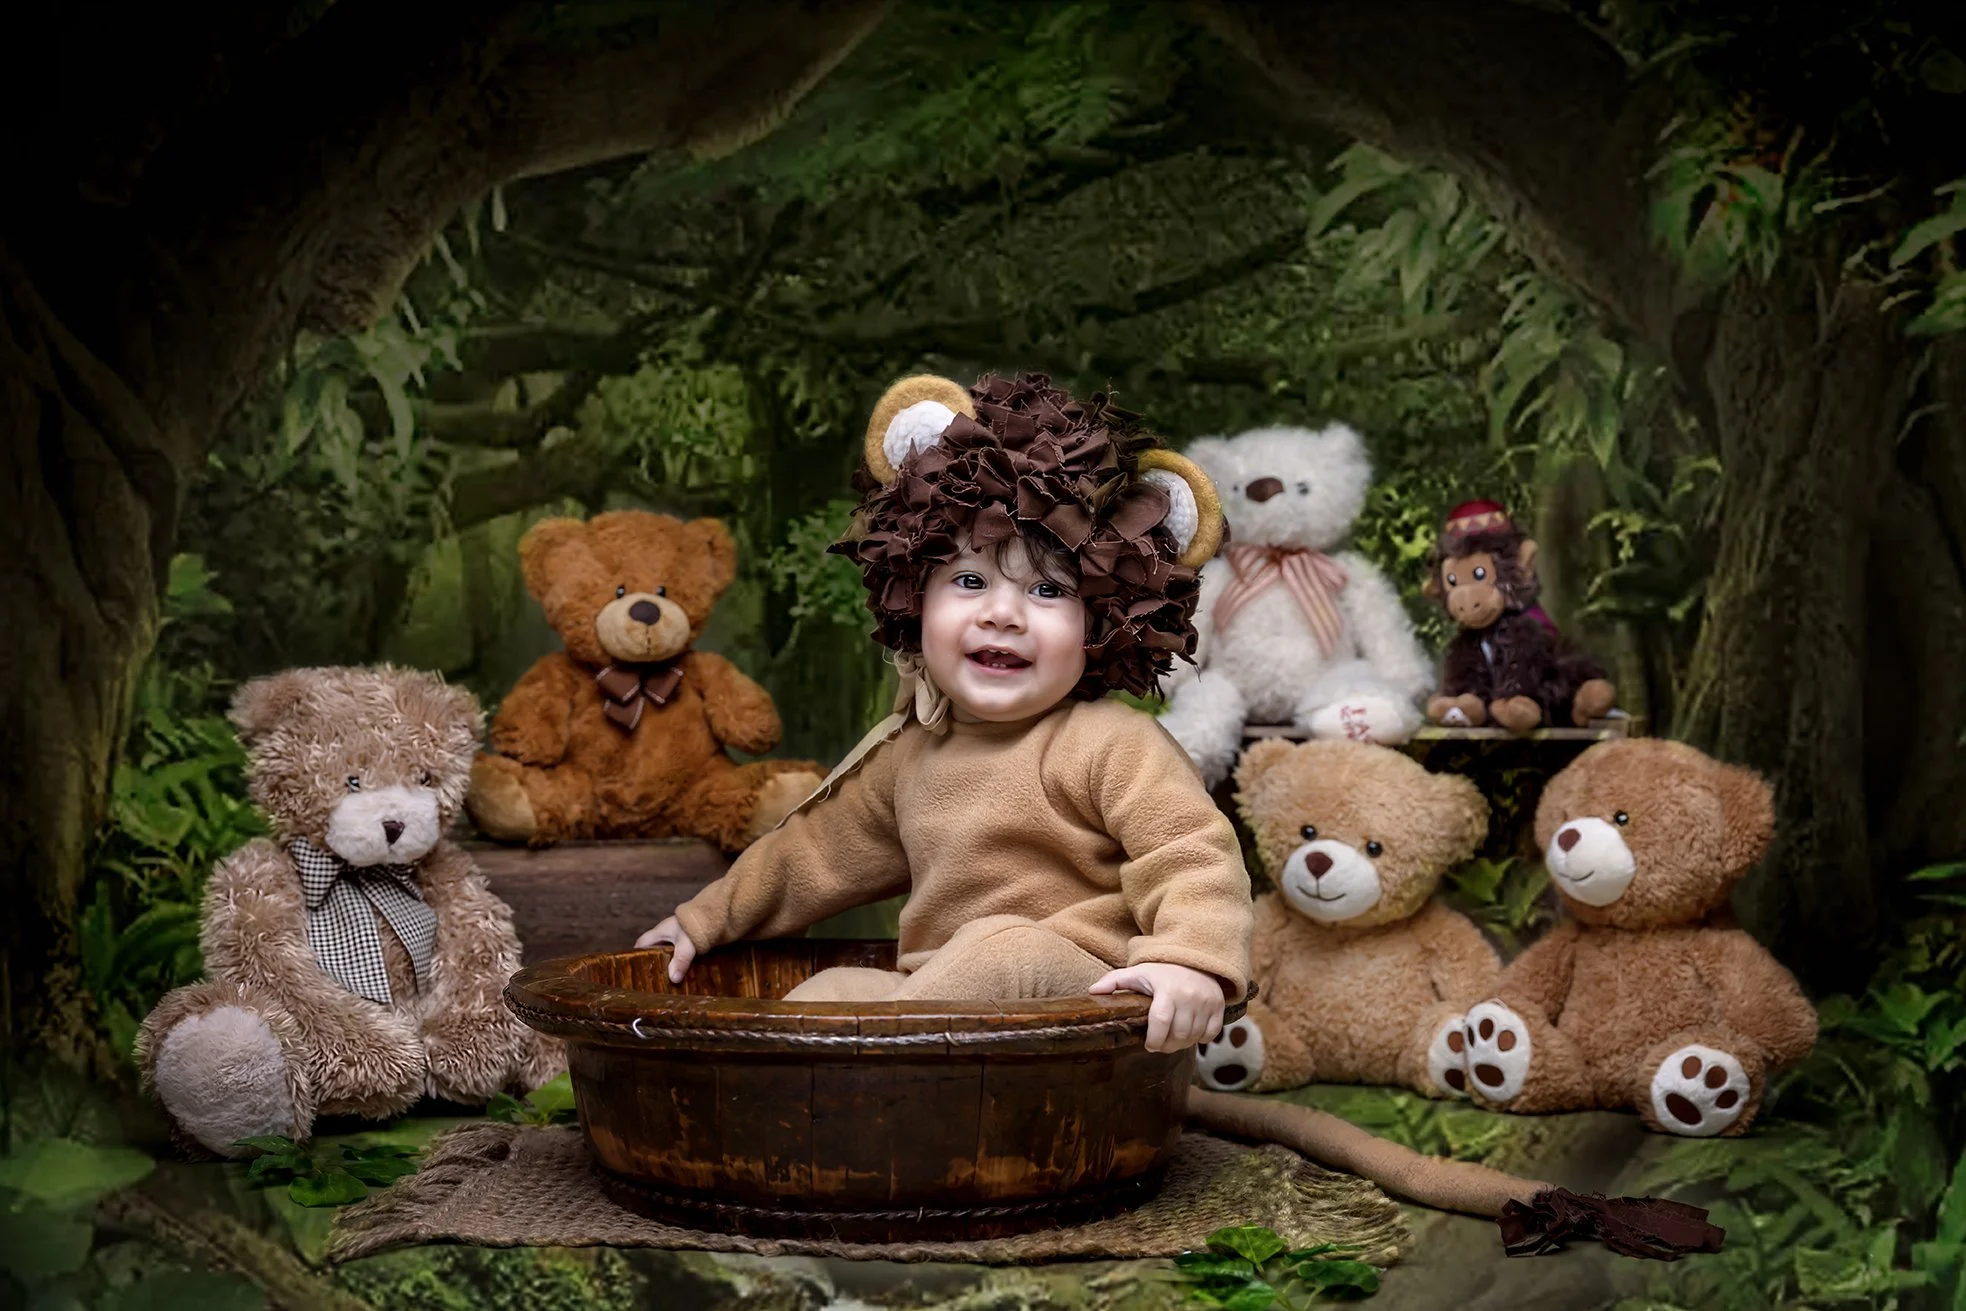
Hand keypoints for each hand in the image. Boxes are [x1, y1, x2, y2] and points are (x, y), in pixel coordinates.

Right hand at [633, 916, 696, 982]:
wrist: (714, 912)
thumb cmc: (696, 923)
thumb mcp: (687, 943)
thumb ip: (680, 960)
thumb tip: (673, 979)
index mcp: (660, 932)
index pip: (641, 944)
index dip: (636, 955)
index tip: (635, 969)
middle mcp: (666, 934)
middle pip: (653, 950)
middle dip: (653, 963)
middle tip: (653, 980)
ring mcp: (678, 936)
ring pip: (668, 952)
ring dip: (668, 964)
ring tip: (669, 980)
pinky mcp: (689, 939)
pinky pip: (680, 952)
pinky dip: (680, 962)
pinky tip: (684, 972)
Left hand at [1089, 962, 1225, 1052]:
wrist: (1194, 958)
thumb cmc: (1160, 970)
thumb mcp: (1137, 973)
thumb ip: (1114, 982)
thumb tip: (1092, 992)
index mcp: (1167, 988)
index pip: (1161, 1022)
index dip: (1154, 1040)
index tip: (1149, 1044)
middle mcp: (1189, 995)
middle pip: (1178, 1034)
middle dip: (1166, 1045)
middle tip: (1159, 1044)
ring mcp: (1207, 1001)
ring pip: (1193, 1037)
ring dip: (1182, 1044)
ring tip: (1172, 1039)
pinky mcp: (1219, 1006)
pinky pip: (1211, 1034)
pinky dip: (1200, 1038)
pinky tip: (1190, 1033)